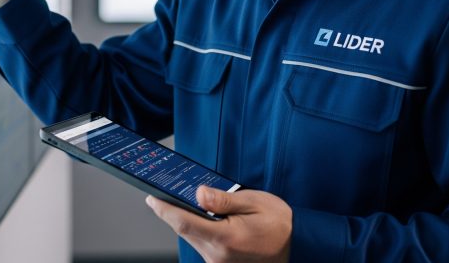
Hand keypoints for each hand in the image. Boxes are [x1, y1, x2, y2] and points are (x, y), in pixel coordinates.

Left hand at [146, 186, 291, 262]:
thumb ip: (224, 199)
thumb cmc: (278, 224)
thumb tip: (198, 193)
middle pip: (183, 231)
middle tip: (162, 194)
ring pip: (192, 238)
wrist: (297, 246)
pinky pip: (202, 245)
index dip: (164, 209)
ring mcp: (219, 262)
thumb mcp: (254, 203)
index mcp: (225, 238)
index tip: (151, 198)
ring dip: (185, 221)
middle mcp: (218, 255)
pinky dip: (197, 230)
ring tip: (184, 202)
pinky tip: (201, 218)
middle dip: (172, 212)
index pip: (183, 222)